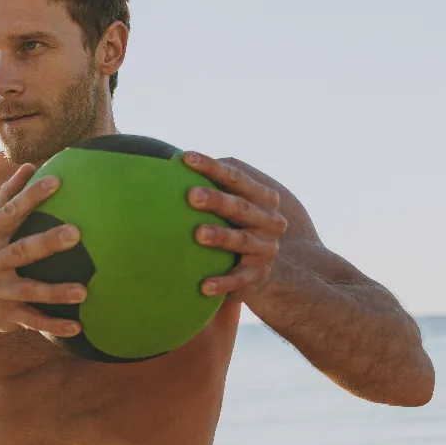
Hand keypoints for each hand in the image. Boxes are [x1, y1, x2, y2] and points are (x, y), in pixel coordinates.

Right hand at [0, 163, 87, 337]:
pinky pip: (34, 322)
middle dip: (48, 242)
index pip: (8, 213)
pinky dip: (55, 326)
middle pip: (20, 251)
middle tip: (76, 232)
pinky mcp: (6, 316)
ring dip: (56, 292)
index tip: (57, 181)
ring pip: (29, 290)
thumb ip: (7, 197)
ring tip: (84, 291)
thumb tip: (29, 165)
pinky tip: (78, 327)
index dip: (31, 197)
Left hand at [183, 152, 288, 302]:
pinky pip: (239, 280)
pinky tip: (203, 286)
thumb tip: (176, 160)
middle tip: (191, 195)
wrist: (261, 268)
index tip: (186, 158)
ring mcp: (265, 249)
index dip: (212, 167)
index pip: (236, 178)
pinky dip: (222, 283)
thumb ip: (215, 184)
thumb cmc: (235, 226)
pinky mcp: (257, 276)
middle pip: (240, 207)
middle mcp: (270, 221)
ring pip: (241, 241)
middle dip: (216, 200)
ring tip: (198, 234)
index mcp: (263, 198)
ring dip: (220, 237)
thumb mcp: (233, 204)